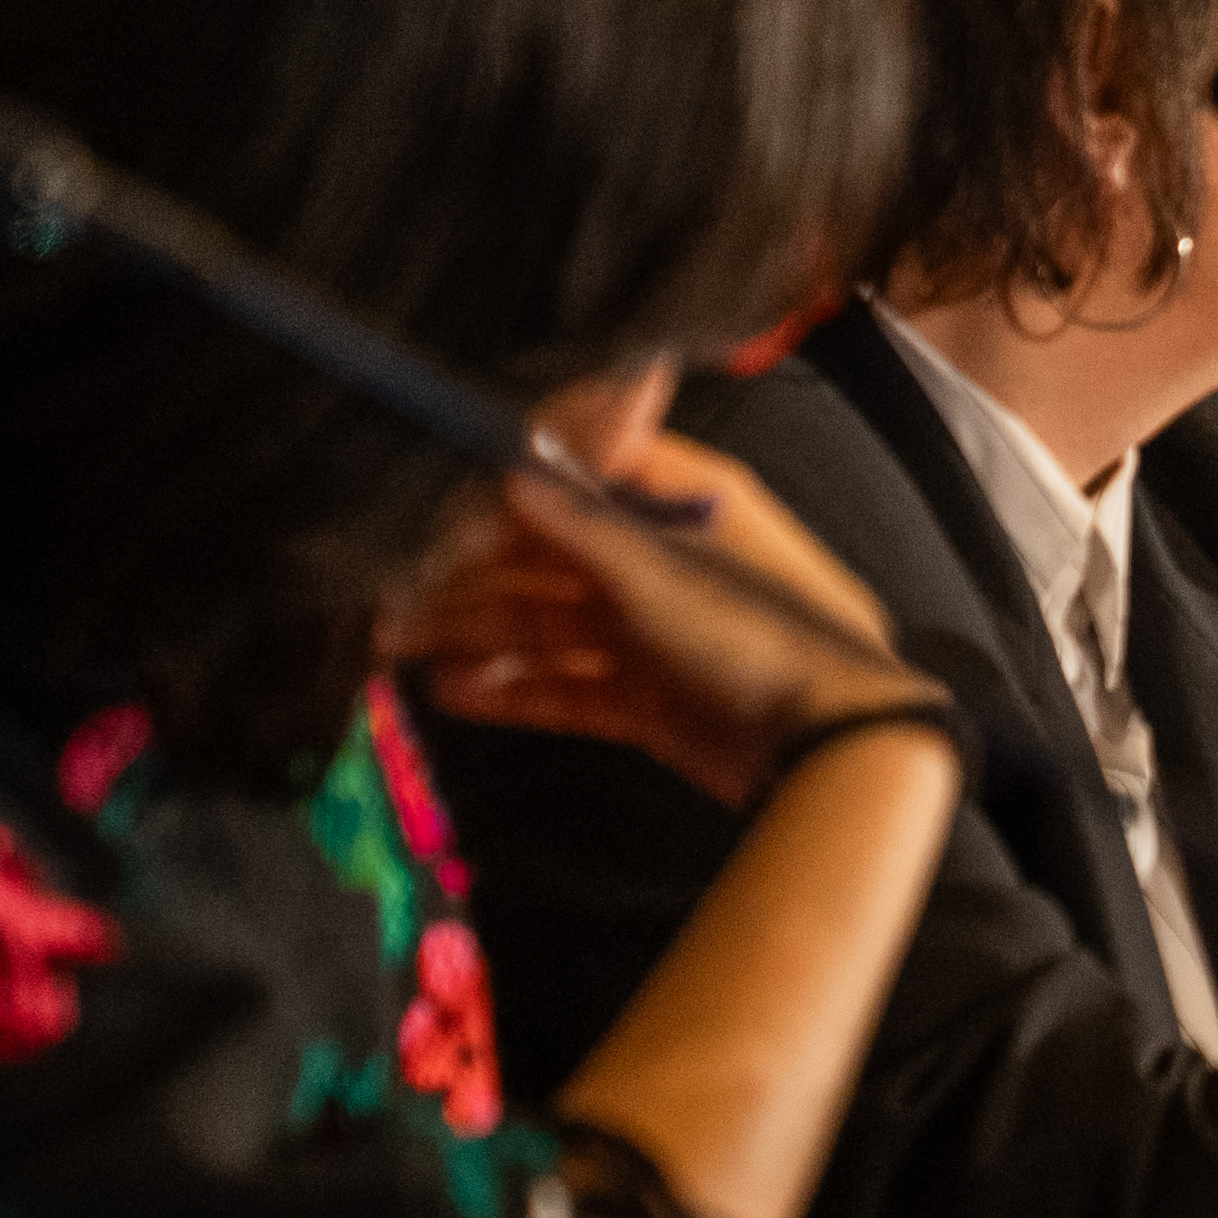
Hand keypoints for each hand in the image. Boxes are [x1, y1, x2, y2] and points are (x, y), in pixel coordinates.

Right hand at [383, 436, 939, 802]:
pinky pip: (569, 687)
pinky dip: (516, 690)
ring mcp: (657, 637)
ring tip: (394, 647)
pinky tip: (452, 693)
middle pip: (552, 559)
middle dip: (471, 577)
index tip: (431, 506)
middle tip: (387, 596)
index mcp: (685, 508)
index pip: (581, 476)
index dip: (508, 489)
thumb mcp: (661, 574)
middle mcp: (667, 565)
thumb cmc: (756, 638)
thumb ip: (580, 525)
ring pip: (550, 626)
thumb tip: (509, 468)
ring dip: (476, 636)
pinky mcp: (651, 701)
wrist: (830, 748)